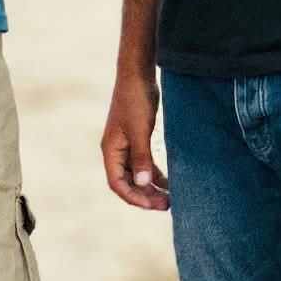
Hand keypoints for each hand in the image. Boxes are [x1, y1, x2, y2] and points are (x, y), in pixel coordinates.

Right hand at [101, 73, 169, 210]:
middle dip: (145, 195)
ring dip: (151, 187)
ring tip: (169, 198)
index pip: (118, 184)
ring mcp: (126, 146)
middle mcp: (116, 151)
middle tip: (166, 205)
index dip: (134, 197)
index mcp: (110, 150)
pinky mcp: (137, 139)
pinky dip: (155, 174)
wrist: (137, 75)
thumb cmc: (135, 100)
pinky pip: (144, 164)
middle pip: (127, 183)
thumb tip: (144, 183)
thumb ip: (141, 157)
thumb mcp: (140, 130)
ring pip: (137, 175)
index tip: (154, 205)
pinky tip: (168, 182)